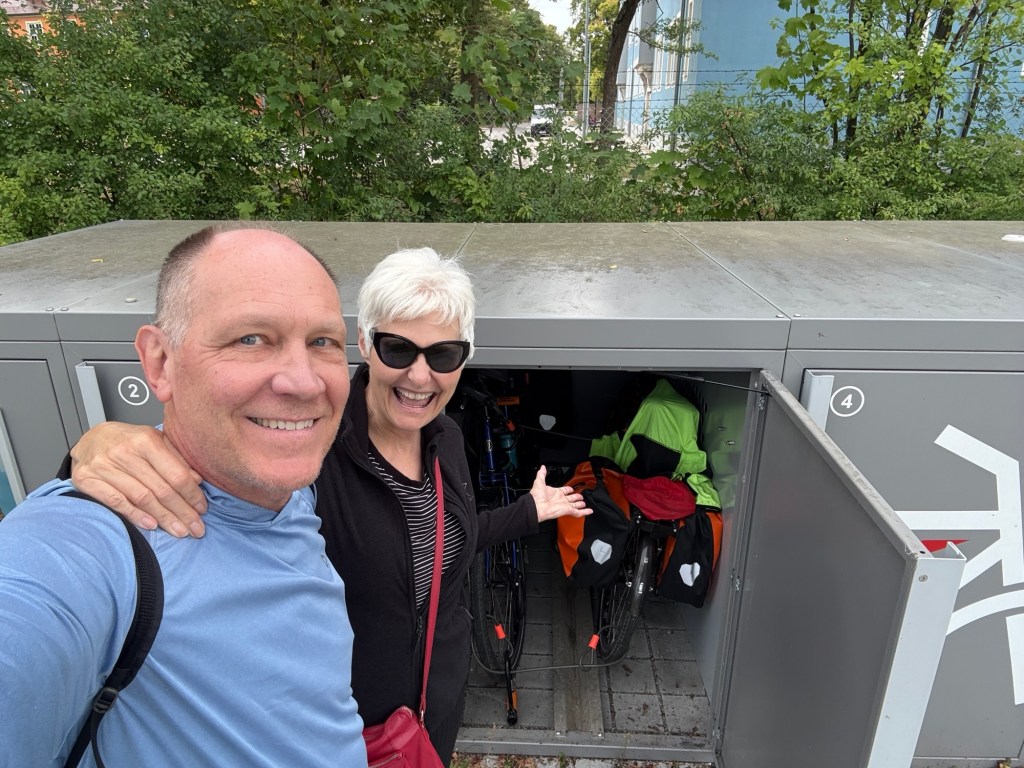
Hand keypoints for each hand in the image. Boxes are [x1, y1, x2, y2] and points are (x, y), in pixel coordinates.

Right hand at [70, 422, 206, 536]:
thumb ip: (176, 459)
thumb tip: (196, 480)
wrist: (90, 438)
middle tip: (196, 529)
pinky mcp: (87, 480)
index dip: (191, 494)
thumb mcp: (155, 441)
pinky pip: (116, 501)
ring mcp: (103, 466)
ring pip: (141, 498)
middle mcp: (124, 452)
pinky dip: (135, 515)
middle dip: (182, 512)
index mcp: (145, 440)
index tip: (202, 509)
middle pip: (160, 489)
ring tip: (179, 531)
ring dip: (163, 518)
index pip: (175, 473)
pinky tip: (151, 525)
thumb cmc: (128, 441)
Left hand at [529, 465, 591, 522]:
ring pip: (575, 505)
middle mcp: (560, 499)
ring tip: (584, 504)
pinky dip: (584, 512)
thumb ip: (542, 474)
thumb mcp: (539, 481)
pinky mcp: (567, 510)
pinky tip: (589, 511)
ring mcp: (564, 505)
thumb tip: (542, 467)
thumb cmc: (537, 496)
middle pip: (571, 498)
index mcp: (555, 493)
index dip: (568, 489)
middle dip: (576, 497)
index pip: (564, 490)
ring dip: (580, 504)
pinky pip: (578, 512)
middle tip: (581, 497)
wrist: (536, 506)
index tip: (571, 489)